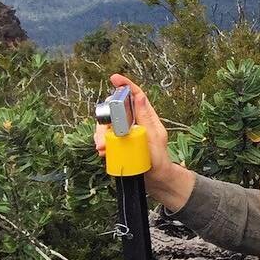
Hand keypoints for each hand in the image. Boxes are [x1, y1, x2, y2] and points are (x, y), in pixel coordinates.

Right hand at [94, 74, 194, 208]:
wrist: (156, 181)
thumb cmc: (159, 159)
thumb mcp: (154, 137)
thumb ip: (146, 117)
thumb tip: (139, 96)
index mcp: (146, 118)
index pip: (136, 96)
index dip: (126, 85)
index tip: (114, 78)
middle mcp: (134, 124)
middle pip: (115, 111)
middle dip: (106, 119)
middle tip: (103, 128)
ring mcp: (125, 135)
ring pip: (106, 127)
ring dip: (101, 135)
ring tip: (102, 147)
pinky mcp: (118, 146)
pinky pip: (105, 141)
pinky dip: (102, 145)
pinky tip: (103, 152)